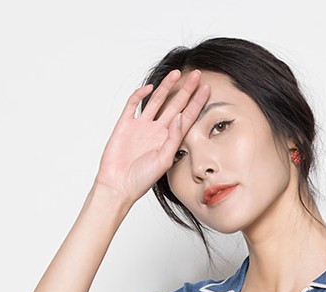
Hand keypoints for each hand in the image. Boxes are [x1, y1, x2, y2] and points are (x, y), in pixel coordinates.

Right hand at [94, 68, 210, 205]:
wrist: (118, 185)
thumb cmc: (142, 179)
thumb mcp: (164, 160)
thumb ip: (174, 138)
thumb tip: (180, 115)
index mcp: (169, 140)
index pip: (187, 117)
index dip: (197, 103)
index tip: (207, 89)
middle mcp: (157, 131)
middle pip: (175, 105)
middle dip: (186, 90)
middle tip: (198, 74)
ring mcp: (141, 126)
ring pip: (156, 101)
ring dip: (166, 86)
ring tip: (176, 73)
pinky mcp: (125, 124)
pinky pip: (133, 105)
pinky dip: (140, 94)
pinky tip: (150, 87)